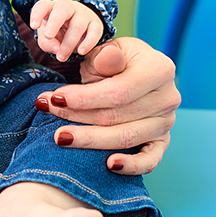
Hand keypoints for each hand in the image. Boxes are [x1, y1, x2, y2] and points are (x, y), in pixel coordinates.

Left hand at [28, 0, 104, 61]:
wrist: (81, 27)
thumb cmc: (58, 31)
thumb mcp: (47, 37)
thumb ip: (46, 43)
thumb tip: (57, 49)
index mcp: (51, 7)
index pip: (43, 6)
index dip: (37, 14)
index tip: (34, 26)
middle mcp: (67, 7)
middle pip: (62, 9)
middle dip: (54, 22)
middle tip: (48, 36)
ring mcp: (83, 14)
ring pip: (77, 26)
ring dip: (68, 44)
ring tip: (61, 57)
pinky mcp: (96, 24)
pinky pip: (94, 32)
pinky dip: (88, 43)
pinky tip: (81, 52)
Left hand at [34, 37, 179, 175]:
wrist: (132, 73)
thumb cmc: (116, 61)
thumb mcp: (110, 50)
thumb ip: (107, 56)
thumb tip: (108, 58)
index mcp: (160, 69)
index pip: (118, 92)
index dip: (83, 98)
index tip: (54, 98)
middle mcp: (169, 98)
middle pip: (117, 116)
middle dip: (77, 116)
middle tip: (46, 111)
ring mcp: (166, 122)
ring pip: (125, 138)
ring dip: (89, 140)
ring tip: (60, 137)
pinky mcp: (162, 141)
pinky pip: (150, 160)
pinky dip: (131, 166)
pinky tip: (109, 166)